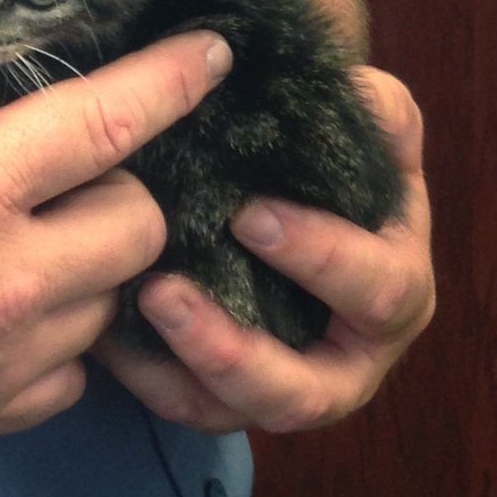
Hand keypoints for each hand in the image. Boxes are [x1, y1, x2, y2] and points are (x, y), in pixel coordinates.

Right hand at [0, 29, 232, 487]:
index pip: (107, 124)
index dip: (171, 80)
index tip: (212, 53)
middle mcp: (4, 281)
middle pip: (139, 228)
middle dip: (118, 190)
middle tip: (62, 175)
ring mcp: (0, 361)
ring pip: (108, 306)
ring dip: (86, 267)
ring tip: (25, 244)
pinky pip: (67, 380)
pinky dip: (54, 344)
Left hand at [93, 66, 432, 431]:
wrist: (306, 206)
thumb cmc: (342, 174)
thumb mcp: (373, 135)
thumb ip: (377, 111)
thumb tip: (353, 86)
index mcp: (395, 292)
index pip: (375, 290)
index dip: (320, 258)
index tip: (248, 215)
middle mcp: (348, 360)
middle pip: (306, 393)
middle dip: (233, 349)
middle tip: (163, 292)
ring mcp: (286, 387)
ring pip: (237, 410)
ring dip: (179, 370)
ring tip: (128, 311)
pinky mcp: (231, 396)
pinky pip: (188, 405)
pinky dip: (145, 377)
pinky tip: (101, 334)